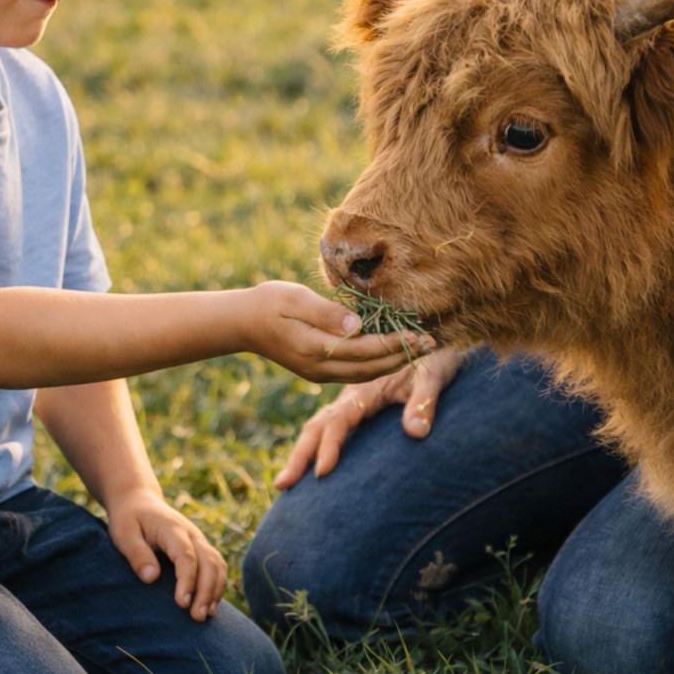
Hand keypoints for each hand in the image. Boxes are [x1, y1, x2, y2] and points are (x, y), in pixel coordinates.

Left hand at [106, 486, 226, 621]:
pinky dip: (217, 584)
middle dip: (206, 591)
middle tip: (197, 618)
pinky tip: (210, 604)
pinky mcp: (199, 547)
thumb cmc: (128, 520)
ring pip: (217, 564)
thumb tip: (151, 578)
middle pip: (208, 562)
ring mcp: (198, 539)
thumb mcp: (123, 534)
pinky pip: (216, 565)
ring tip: (205, 615)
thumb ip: (137, 555)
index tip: (182, 604)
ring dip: (215, 590)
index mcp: (172, 528)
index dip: (187, 580)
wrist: (139, 501)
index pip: (186, 556)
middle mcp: (191, 533)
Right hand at [240, 280, 433, 383]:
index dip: (396, 344)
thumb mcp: (295, 298)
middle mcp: (320, 368)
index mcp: (315, 349)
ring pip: (365, 374)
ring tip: (420, 349)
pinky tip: (393, 353)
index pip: (366, 350)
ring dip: (394, 363)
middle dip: (403, 357)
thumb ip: (326, 313)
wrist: (241, 323)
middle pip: (371, 368)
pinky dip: (378, 365)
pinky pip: (355, 373)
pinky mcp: (318, 371)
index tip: (421, 335)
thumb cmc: (269, 302)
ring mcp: (318, 373)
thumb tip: (359, 325)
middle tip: (432, 344)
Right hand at [274, 345, 463, 488]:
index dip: (330, 445)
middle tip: (281, 486)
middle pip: (318, 425)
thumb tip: (415, 433)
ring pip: (320, 424)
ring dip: (304, 450)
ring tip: (286, 482)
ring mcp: (353, 399)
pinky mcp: (359, 403)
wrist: (435, 341)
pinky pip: (332, 424)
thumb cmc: (437, 358)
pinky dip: (317, 443)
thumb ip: (423, 402)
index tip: (322, 472)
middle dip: (300, 455)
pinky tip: (313, 461)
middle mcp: (353, 394)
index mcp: (366, 388)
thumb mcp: (434, 377)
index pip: (340, 419)